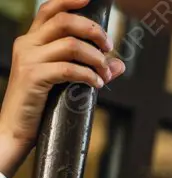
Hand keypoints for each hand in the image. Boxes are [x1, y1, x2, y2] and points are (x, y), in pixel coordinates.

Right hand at [0, 0, 124, 176]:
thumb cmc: (38, 110)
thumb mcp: (61, 84)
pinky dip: (88, 75)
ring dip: (95, 56)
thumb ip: (85, 69)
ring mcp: (29, 59)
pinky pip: (68, 69)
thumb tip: (119, 65)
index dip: (70, 0)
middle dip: (92, 30)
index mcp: (30, 41)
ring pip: (70, 44)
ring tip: (105, 72)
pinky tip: (97, 84)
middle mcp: (27, 44)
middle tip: (109, 46)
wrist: (13, 131)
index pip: (49, 9)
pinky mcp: (33, 77)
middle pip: (64, 21)